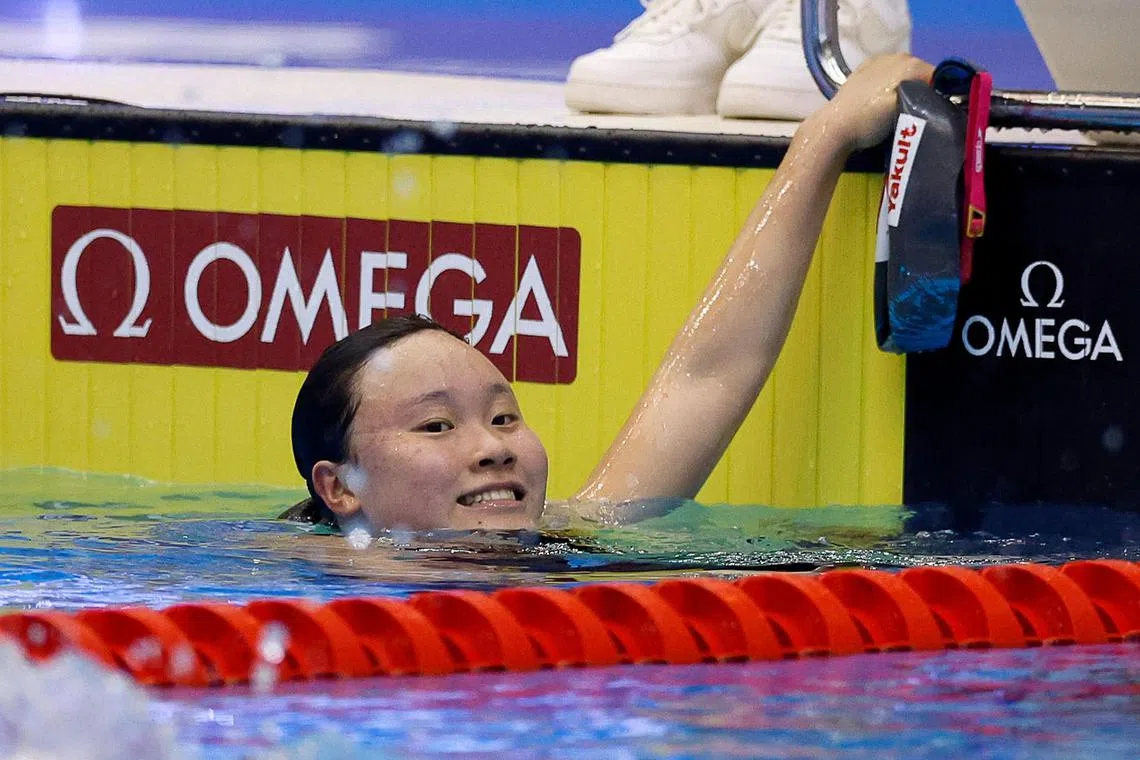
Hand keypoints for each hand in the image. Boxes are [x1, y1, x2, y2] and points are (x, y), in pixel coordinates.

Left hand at [816, 53, 934, 151]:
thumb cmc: (870, 122)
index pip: (938, 78)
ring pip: (904, 75)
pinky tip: (883, 102)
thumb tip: (940, 101)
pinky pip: (887, 76)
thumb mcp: (906, 113)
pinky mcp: (865, 69)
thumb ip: (926, 101)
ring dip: (907, 90)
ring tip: (900, 110)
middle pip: (921, 75)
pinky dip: (890, 86)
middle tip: (918, 115)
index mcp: (911, 64)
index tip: (936, 114)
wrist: (834, 127)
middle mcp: (898, 56)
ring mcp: (879, 61)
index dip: (940, 96)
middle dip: (923, 92)